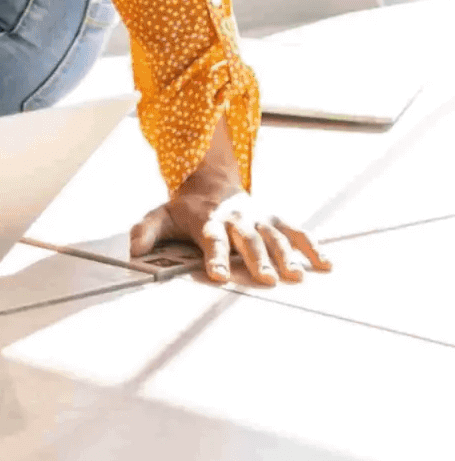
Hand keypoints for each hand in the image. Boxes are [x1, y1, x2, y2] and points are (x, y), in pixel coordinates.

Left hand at [128, 136, 332, 287]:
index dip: (214, 257)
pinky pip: (297, 232)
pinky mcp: (275, 219)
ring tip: (296, 276)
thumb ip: (146, 232)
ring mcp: (259, 219)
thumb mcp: (160, 216)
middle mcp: (236, 220)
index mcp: (208, 221)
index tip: (217, 274)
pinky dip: (312, 246)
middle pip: (248, 241)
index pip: (211, 241)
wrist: (210, 181)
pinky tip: (326, 264)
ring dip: (287, 256)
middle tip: (266, 279)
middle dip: (257, 260)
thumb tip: (134, 251)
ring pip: (275, 238)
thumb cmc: (184, 209)